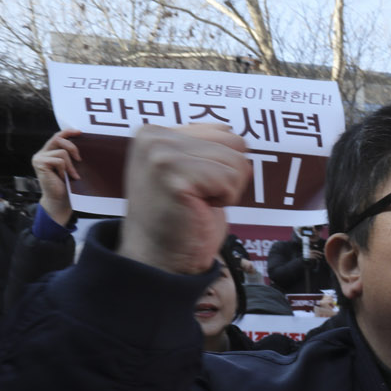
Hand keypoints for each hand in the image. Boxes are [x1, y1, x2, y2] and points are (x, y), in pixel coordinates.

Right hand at [30, 128, 81, 225]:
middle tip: (79, 160)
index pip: (57, 136)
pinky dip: (65, 170)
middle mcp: (42, 153)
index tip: (80, 132)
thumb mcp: (71, 167)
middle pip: (58, 139)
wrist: (60, 200)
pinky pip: (59, 161)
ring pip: (62, 152)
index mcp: (49, 152)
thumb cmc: (68, 186)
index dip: (67, 132)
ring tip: (71, 176)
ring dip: (71, 166)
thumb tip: (84, 144)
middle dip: (72, 147)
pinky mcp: (39, 163)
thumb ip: (71, 156)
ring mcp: (39, 158)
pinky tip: (63, 178)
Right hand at [118, 124, 250, 275]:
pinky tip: (199, 209)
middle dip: (229, 176)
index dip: (223, 166)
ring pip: (236, 162)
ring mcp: (160, 153)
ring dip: (228, 190)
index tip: (196, 187)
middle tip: (200, 198)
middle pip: (235, 143)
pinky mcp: (172, 174)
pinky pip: (230, 179)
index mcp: (156, 132)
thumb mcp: (192, 173)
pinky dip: (225, 200)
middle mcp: (154, 136)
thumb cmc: (181, 219)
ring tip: (199, 204)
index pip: (225, 132)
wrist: (160, 258)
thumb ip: (204, 148)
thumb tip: (232, 132)